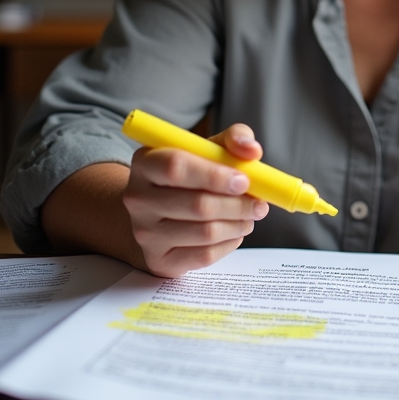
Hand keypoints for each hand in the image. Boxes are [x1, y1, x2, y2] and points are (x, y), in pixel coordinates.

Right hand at [122, 123, 269, 277]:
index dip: (215, 175)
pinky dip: (229, 243)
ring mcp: (145, 232)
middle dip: (238, 205)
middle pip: (198, 205)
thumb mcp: (206, 149)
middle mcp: (138, 197)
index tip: (244, 180)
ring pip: (205, 233)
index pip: (177, 167)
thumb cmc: (189, 176)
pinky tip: (235, 232)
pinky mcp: (158, 260)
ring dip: (238, 224)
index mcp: (147, 162)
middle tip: (260, 204)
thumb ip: (233, 139)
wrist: (156, 213)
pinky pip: (204, 256)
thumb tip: (252, 151)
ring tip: (250, 216)